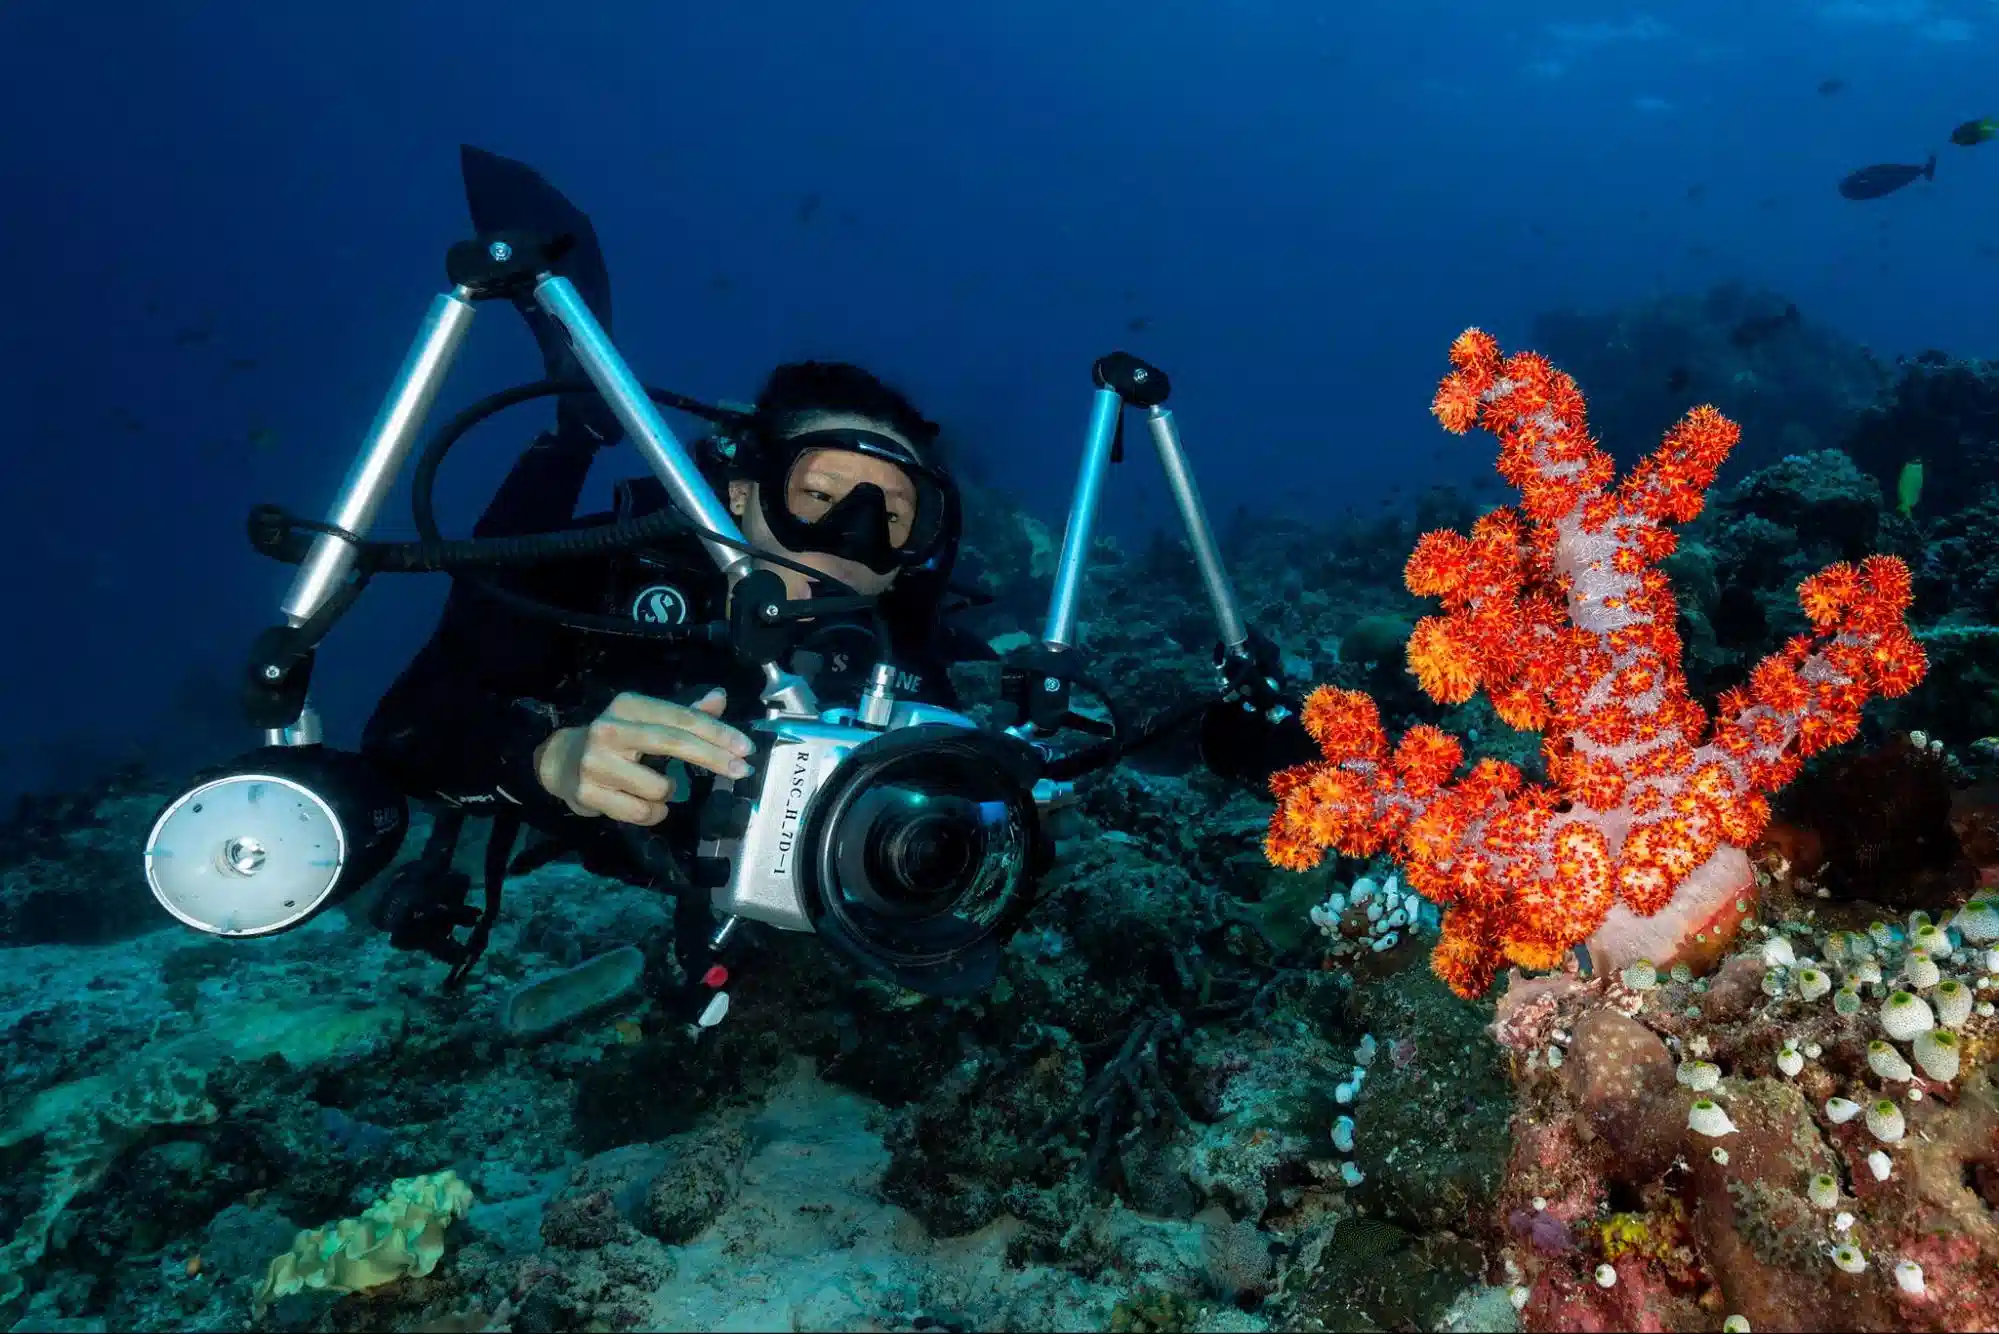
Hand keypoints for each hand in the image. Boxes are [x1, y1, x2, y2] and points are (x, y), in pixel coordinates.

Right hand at [533, 689, 753, 825]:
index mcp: (629, 706)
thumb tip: (720, 697)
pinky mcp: (588, 793)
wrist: (560, 761)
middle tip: (742, 771)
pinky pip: (642, 812)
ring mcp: (596, 762)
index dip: (717, 733)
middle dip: (713, 759)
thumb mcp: (647, 721)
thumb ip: (685, 713)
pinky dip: (653, 813)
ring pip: (660, 787)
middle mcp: (610, 729)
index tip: (746, 748)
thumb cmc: (616, 740)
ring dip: (669, 794)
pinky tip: (642, 803)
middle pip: (674, 743)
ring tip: (653, 787)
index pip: (680, 717)